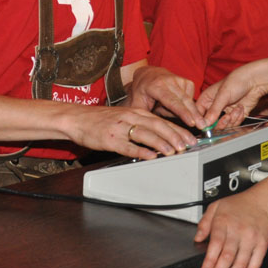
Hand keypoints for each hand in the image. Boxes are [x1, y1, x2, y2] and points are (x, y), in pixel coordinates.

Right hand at [61, 105, 195, 159]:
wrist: (76, 118)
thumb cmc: (101, 119)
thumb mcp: (124, 116)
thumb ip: (142, 124)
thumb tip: (162, 137)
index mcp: (136, 111)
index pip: (162, 120)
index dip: (178, 130)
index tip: (190, 139)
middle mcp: (130, 117)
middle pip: (157, 126)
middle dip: (175, 136)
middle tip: (187, 146)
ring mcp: (120, 127)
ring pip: (145, 134)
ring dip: (161, 143)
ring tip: (173, 152)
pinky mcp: (110, 138)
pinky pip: (128, 145)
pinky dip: (141, 151)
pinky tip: (150, 156)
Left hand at [128, 65, 205, 129]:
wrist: (148, 74)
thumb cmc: (142, 90)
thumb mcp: (137, 103)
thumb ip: (143, 116)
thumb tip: (150, 132)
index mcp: (155, 86)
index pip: (171, 101)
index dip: (182, 112)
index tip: (191, 122)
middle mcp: (169, 80)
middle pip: (184, 100)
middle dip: (194, 114)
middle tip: (203, 127)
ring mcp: (179, 80)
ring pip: (189, 100)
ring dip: (189, 112)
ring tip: (194, 122)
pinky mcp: (186, 81)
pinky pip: (190, 98)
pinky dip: (187, 107)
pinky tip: (180, 109)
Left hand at [194, 189, 267, 267]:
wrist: (265, 201)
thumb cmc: (240, 204)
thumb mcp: (216, 206)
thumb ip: (204, 223)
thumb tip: (197, 238)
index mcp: (224, 221)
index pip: (216, 245)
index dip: (209, 262)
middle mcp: (238, 231)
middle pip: (227, 258)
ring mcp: (251, 239)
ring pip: (240, 265)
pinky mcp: (262, 246)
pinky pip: (254, 267)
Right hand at [197, 66, 267, 128]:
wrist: (255, 81)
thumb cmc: (237, 81)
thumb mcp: (223, 95)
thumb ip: (214, 110)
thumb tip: (205, 123)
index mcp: (207, 99)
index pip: (198, 114)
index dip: (201, 122)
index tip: (206, 127)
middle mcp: (214, 107)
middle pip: (211, 124)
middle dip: (221, 122)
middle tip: (227, 117)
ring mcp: (225, 112)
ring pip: (223, 126)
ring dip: (232, 119)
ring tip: (237, 108)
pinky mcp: (235, 116)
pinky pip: (234, 124)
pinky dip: (238, 118)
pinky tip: (241, 108)